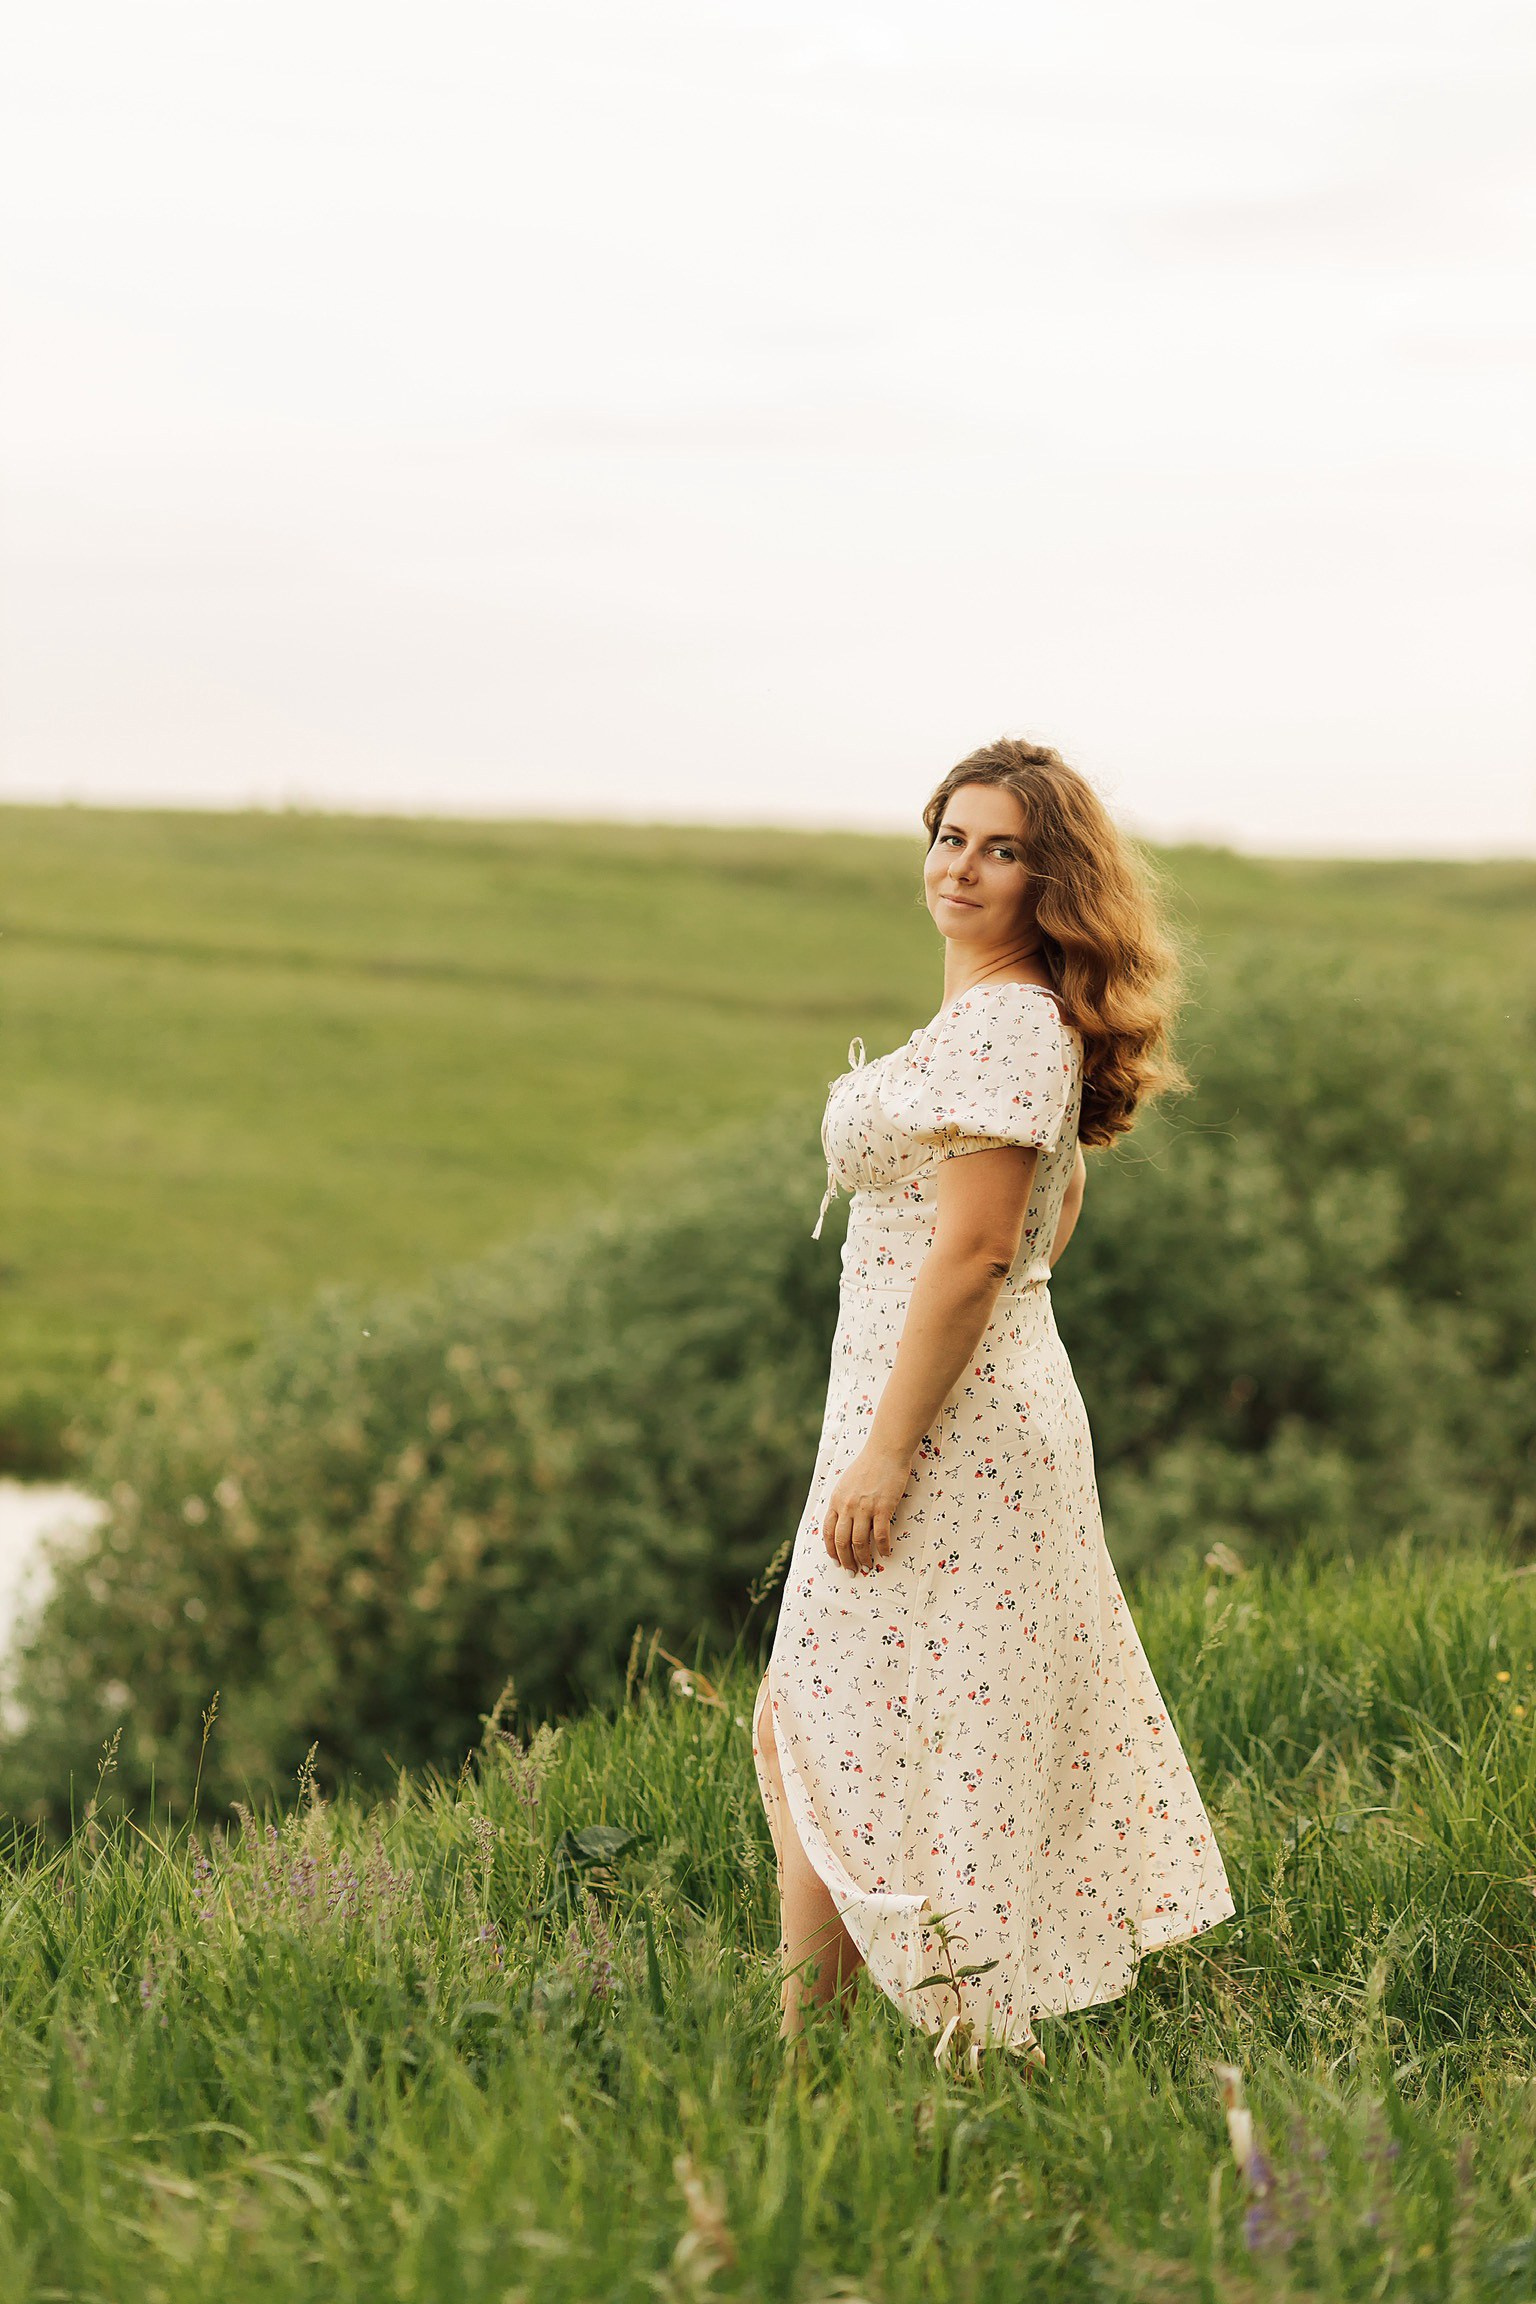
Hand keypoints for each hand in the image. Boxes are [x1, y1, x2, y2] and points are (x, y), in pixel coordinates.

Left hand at [822, 1443, 911, 1574]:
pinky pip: (881, 1535)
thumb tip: (843, 1520)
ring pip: (859, 1542)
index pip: (828, 1532)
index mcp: (836, 1500)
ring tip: (868, 1566)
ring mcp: (865, 1508)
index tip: (836, 1561)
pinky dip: (883, 1548)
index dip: (831, 1550)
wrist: (885, 1450)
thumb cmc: (868, 1464)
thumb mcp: (846, 1482)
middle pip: (842, 1541)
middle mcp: (847, 1506)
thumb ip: (842, 1501)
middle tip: (852, 1571)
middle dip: (846, 1560)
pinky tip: (886, 1554)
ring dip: (863, 1558)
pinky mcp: (883, 1507)